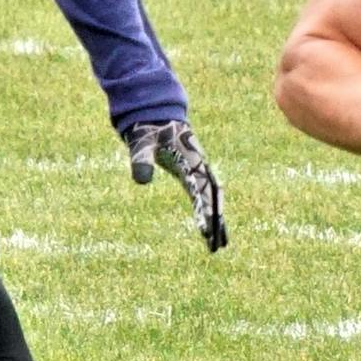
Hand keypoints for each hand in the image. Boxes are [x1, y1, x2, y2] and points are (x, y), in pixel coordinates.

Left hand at [125, 118, 227, 250]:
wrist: (156, 113)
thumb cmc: (148, 129)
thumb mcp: (142, 144)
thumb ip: (141, 161)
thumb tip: (141, 182)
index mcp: (189, 162)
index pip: (201, 192)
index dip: (204, 212)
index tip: (205, 232)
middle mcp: (199, 167)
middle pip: (214, 198)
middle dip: (217, 223)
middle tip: (217, 247)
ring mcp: (200, 168)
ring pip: (214, 198)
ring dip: (218, 219)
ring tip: (220, 243)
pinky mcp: (196, 170)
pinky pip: (208, 193)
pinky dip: (211, 210)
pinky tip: (210, 224)